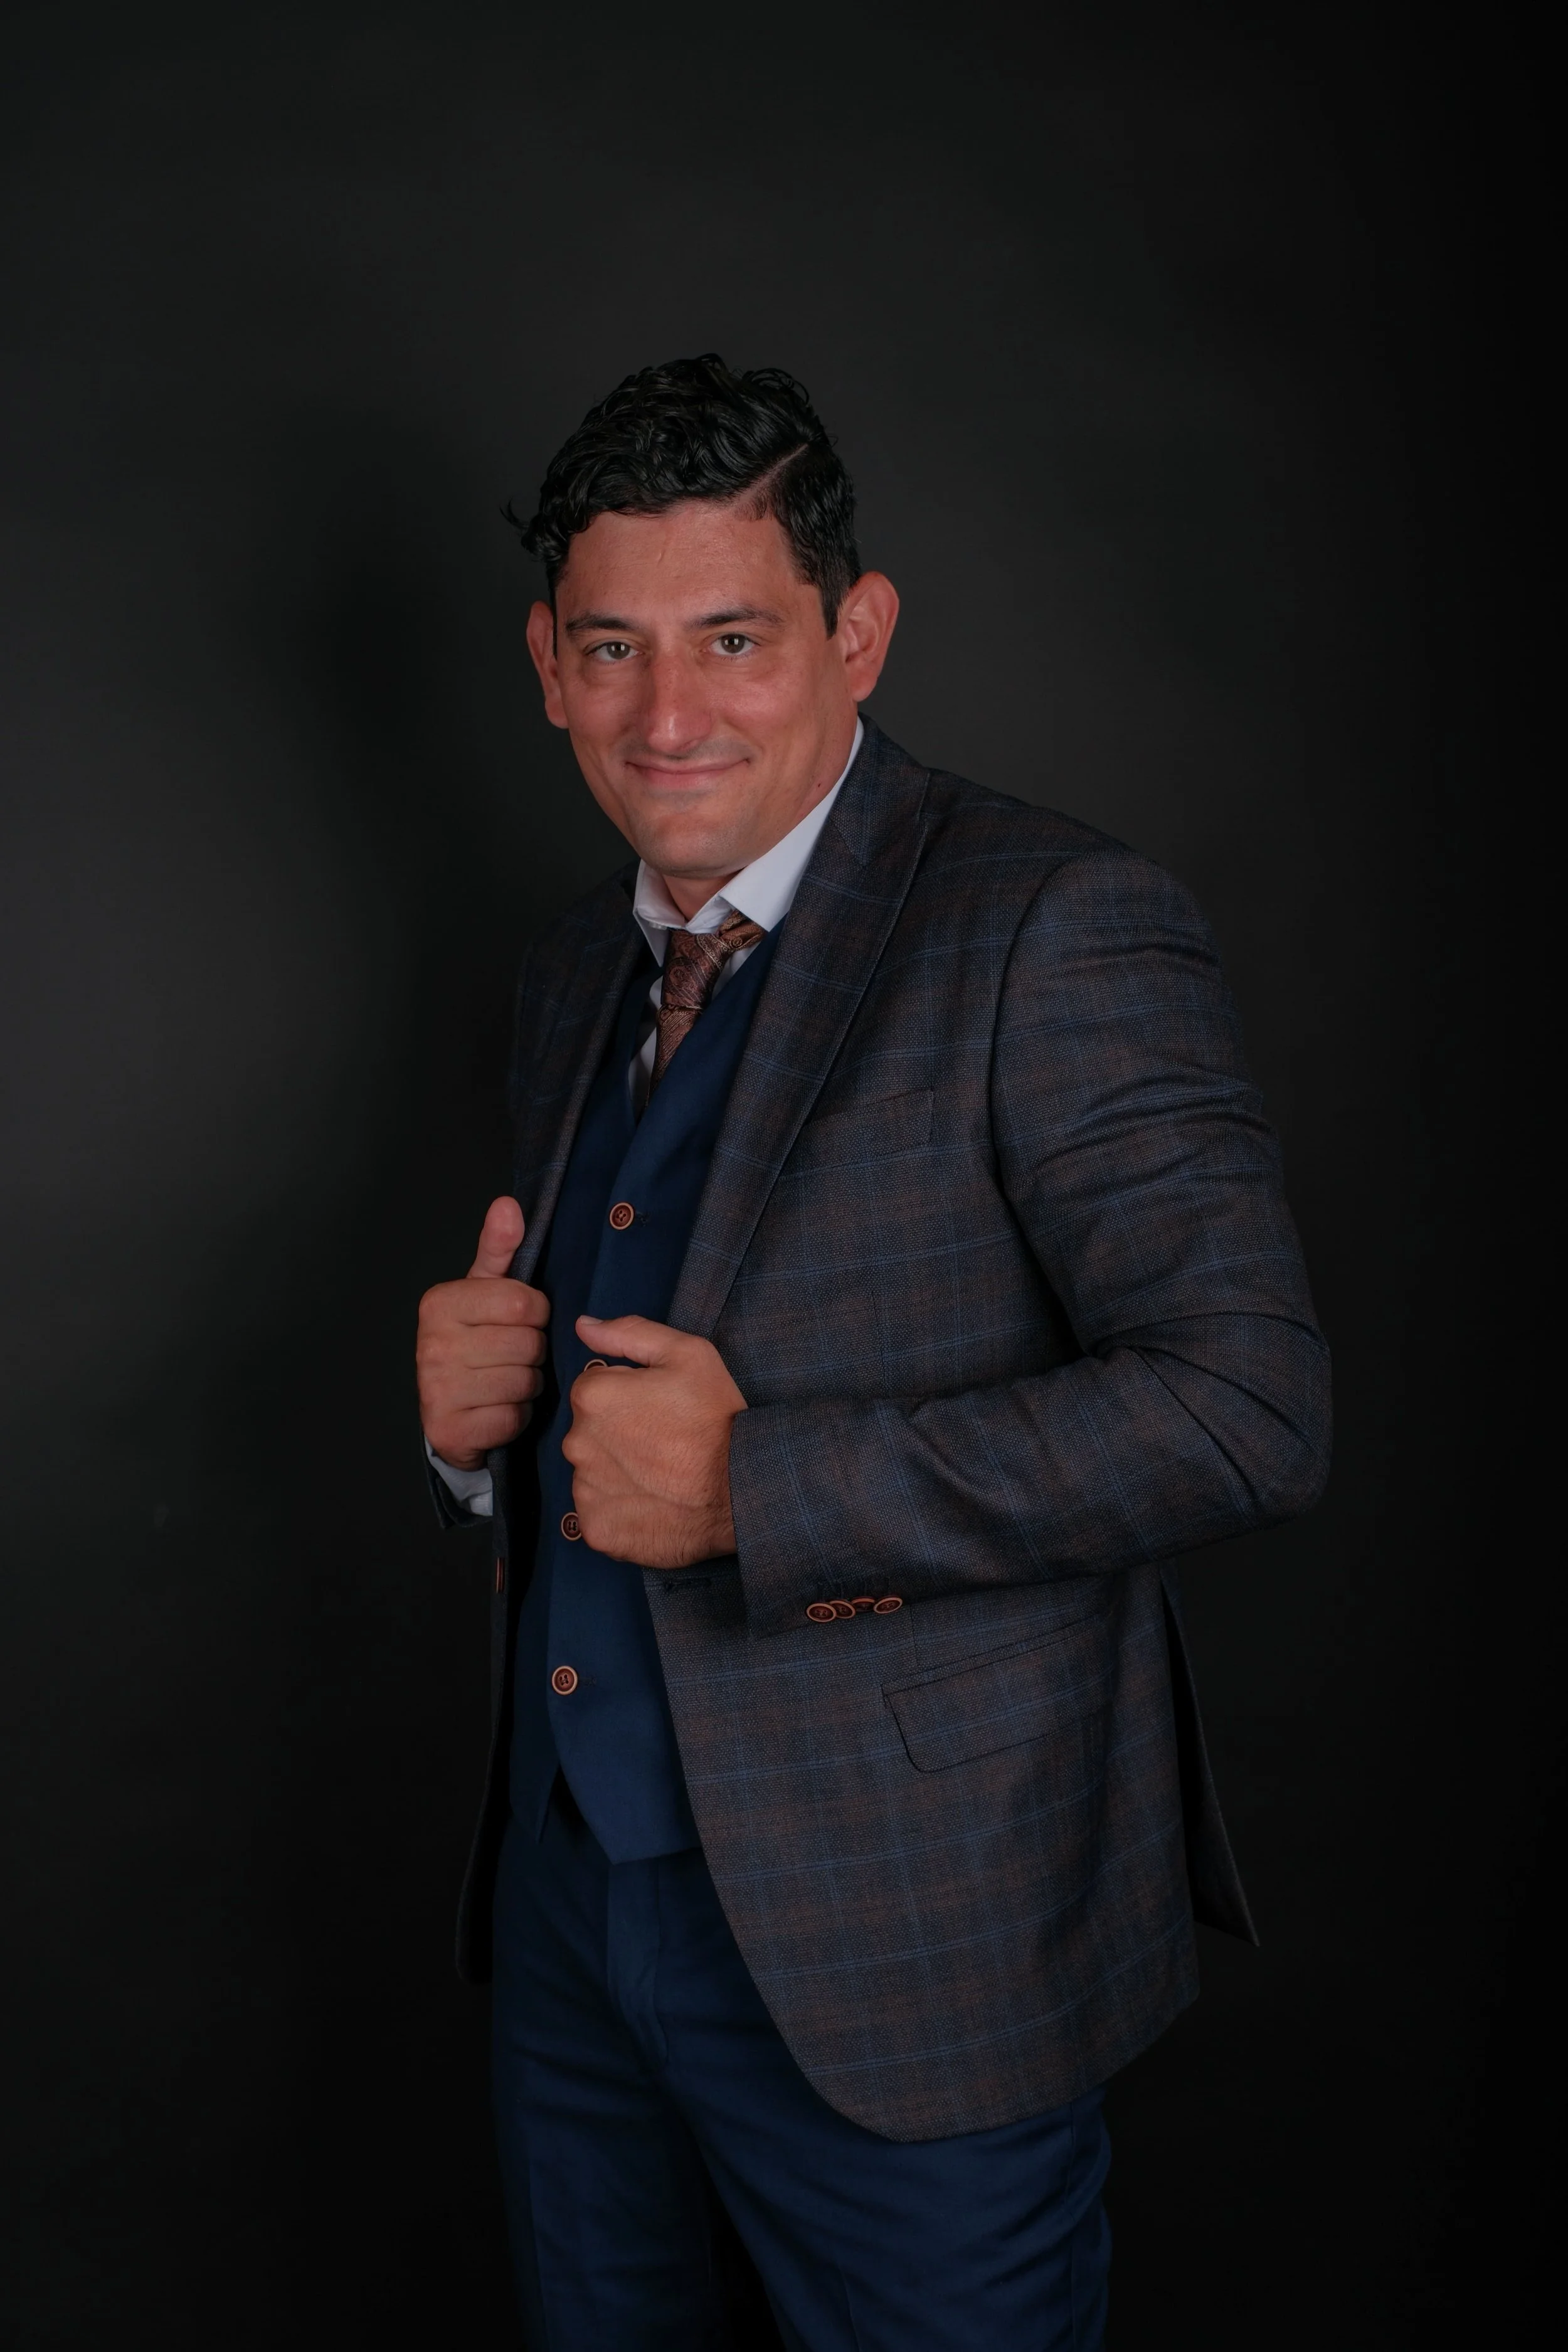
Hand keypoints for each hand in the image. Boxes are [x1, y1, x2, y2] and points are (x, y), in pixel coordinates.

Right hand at [416, 1198, 549, 1467]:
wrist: (447, 1413)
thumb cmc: (473, 1343)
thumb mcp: (485, 1292)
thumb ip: (499, 1249)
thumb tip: (508, 1205)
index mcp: (440, 1303)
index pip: (524, 1302)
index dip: (536, 1314)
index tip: (520, 1321)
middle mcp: (431, 1344)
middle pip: (528, 1343)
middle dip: (532, 1352)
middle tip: (512, 1356)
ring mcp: (437, 1390)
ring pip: (524, 1382)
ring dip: (526, 1386)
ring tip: (505, 1382)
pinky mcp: (450, 1430)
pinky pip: (512, 1418)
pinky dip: (514, 1417)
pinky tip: (496, 1410)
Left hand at [562, 1315, 746, 1567]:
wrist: (742, 1490)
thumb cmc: (717, 1417)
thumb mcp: (688, 1354)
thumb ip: (629, 1332)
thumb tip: (583, 1325)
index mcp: (593, 1395)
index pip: (594, 1391)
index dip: (628, 1398)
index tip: (658, 1410)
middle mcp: (577, 1442)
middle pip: (589, 1433)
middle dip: (617, 1435)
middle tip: (662, 1443)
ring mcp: (585, 1490)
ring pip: (592, 1474)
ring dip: (616, 1473)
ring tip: (660, 1476)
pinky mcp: (597, 1530)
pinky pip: (598, 1514)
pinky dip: (619, 1511)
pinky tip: (652, 1503)